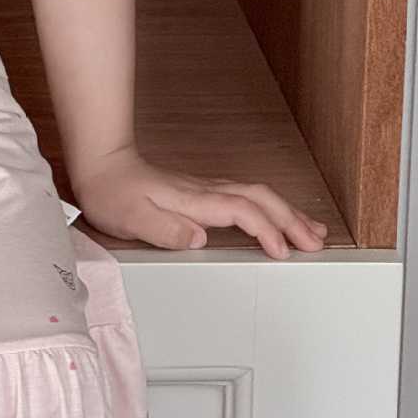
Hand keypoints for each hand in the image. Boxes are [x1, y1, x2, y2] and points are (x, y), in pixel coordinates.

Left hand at [69, 146, 329, 259]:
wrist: (100, 165)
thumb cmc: (112, 193)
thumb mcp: (130, 218)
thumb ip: (164, 229)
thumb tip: (199, 237)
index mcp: (193, 200)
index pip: (241, 211)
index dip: (266, 230)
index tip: (282, 252)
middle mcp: (206, 191)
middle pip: (260, 199)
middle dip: (292, 219)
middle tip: (317, 244)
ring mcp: (206, 190)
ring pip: (258, 196)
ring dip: (288, 212)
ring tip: (314, 232)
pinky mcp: (203, 193)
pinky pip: (248, 197)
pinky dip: (271, 208)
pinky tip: (278, 218)